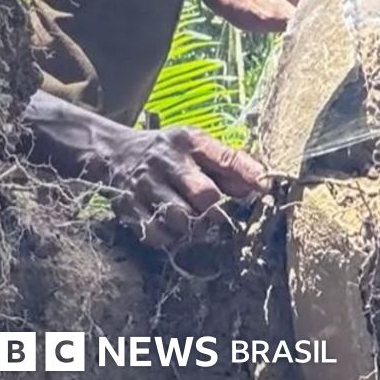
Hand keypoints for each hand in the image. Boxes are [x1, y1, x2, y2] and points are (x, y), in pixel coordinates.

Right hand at [104, 127, 265, 248]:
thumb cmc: (168, 153)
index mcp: (189, 142)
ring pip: (182, 218)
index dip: (249, 174)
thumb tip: (260, 186)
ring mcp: (146, 185)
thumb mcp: (197, 148)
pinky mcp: (129, 208)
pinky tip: (173, 228)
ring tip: (194, 221)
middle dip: (216, 210)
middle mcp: (167, 162)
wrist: (114, 153)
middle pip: (205, 195)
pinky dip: (170, 237)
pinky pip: (157, 234)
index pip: (226, 158)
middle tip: (216, 213)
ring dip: (194, 226)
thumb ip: (228, 166)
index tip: (265, 188)